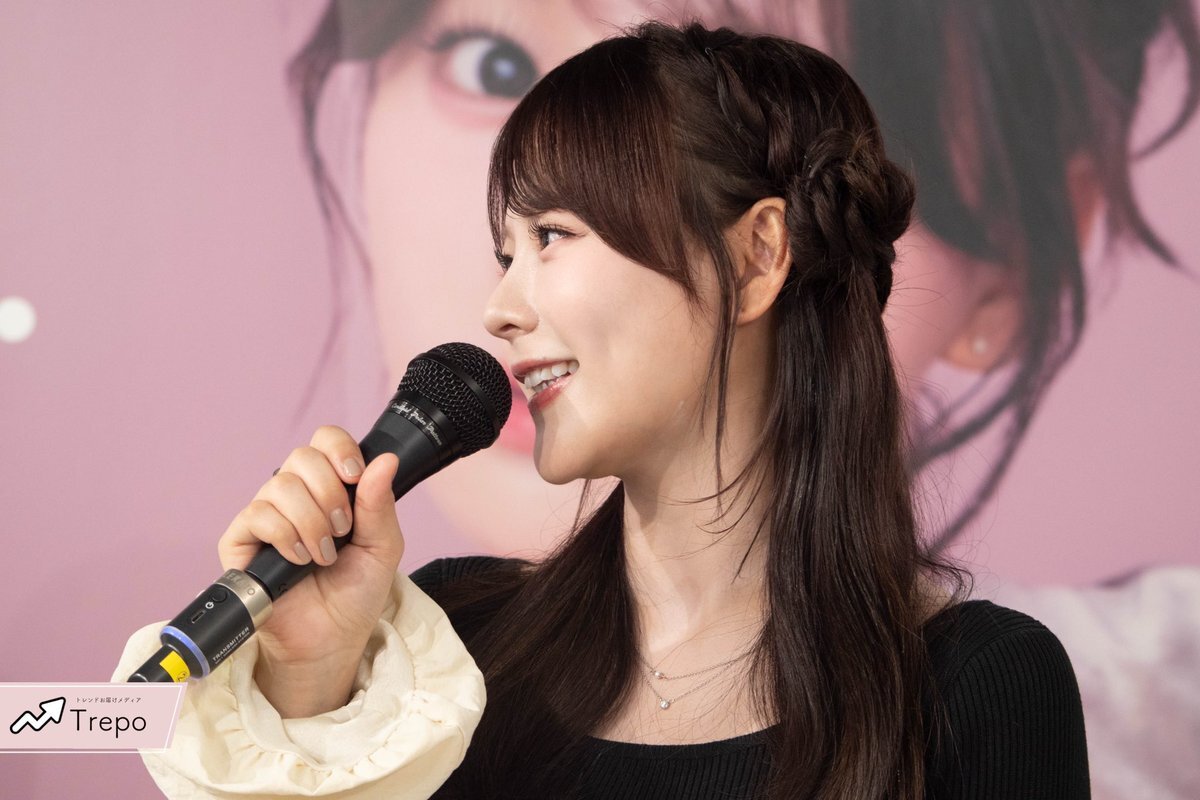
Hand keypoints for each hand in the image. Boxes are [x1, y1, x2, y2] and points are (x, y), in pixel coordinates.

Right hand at [217, 425, 405, 716]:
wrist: (332, 639)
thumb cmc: (355, 593)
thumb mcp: (383, 546)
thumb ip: (380, 503)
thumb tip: (386, 460)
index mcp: (330, 487)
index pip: (325, 440)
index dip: (339, 449)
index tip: (355, 477)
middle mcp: (295, 495)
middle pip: (302, 457)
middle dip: (330, 493)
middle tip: (343, 530)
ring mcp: (266, 516)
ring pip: (280, 486)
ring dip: (311, 521)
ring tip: (324, 555)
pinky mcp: (240, 541)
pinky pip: (257, 515)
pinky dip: (286, 536)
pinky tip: (299, 560)